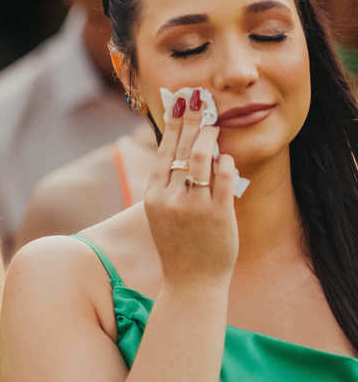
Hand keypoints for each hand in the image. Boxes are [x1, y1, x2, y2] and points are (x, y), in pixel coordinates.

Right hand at [145, 88, 238, 286]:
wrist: (191, 282)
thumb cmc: (179, 247)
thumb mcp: (163, 215)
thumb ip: (169, 187)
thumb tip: (182, 154)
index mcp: (153, 196)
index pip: (163, 152)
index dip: (172, 126)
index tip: (178, 104)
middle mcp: (170, 198)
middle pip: (181, 150)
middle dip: (190, 121)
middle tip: (197, 99)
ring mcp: (193, 206)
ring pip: (200, 160)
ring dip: (208, 138)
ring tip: (214, 124)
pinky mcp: (217, 215)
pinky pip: (222, 180)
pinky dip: (225, 164)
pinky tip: (227, 156)